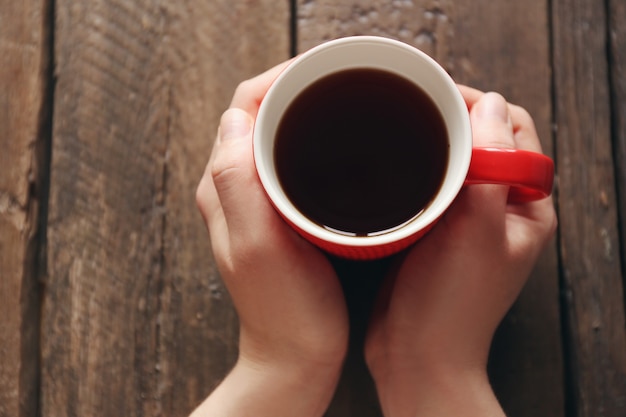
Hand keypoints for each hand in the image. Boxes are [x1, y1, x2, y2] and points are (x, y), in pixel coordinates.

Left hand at [192, 61, 348, 416]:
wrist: (295, 355)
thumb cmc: (285, 311)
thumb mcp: (258, 247)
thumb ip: (238, 181)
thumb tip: (238, 118)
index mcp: (224, 185)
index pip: (244, 105)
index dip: (282, 79)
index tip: (323, 75)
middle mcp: (233, 186)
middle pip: (260, 114)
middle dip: (297, 89)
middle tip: (342, 85)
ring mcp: (255, 200)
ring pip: (275, 134)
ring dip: (306, 113)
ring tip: (345, 106)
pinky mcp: (278, 215)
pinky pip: (291, 161)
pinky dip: (314, 142)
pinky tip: (343, 151)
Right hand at [365, 88, 556, 416]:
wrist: (415, 353)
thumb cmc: (452, 302)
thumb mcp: (478, 229)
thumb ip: (491, 164)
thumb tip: (489, 104)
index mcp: (526, 205)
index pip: (514, 130)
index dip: (481, 106)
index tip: (439, 96)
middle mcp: (500, 208)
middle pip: (484, 141)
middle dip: (453, 119)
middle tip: (414, 108)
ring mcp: (466, 220)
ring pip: (454, 161)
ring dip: (432, 143)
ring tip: (400, 129)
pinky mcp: (434, 231)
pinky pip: (430, 185)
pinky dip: (414, 169)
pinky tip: (390, 165)